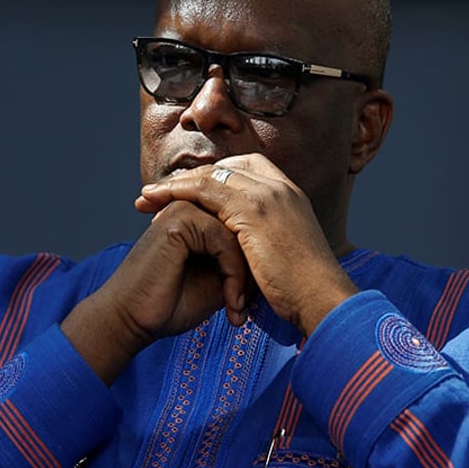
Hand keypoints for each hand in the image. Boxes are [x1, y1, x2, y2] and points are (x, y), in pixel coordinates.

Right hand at [61, 200, 251, 383]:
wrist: (135, 319)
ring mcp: (185, 209)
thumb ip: (239, 260)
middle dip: (251, 271)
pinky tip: (232, 303)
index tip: (250, 301)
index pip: (245, 226)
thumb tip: (269, 261)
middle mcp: (193, 207)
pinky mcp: (178, 220)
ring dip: (244, 276)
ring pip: (239, 234)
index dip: (253, 264)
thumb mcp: (218, 281)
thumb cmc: (172, 304)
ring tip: (239, 309)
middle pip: (245, 228)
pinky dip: (234, 274)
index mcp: (200, 216)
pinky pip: (224, 240)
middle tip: (247, 308)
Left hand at [135, 153, 357, 336]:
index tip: (189, 194)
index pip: (245, 168)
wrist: (322, 299)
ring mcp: (268, 194)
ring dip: (175, 186)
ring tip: (146, 199)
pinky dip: (179, 193)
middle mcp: (280, 187)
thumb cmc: (304, 290)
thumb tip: (245, 249)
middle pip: (225, 168)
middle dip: (189, 179)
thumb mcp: (286, 254)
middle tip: (157, 194)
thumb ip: (267, 239)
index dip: (213, 178)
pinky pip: (206, 191)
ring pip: (211, 177)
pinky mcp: (253, 210)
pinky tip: (159, 204)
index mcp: (290, 195)